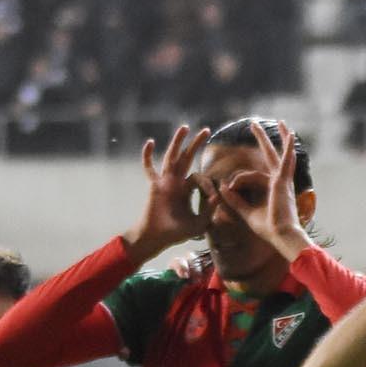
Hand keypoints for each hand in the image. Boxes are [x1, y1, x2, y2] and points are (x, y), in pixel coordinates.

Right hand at [128, 124, 207, 259]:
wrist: (156, 238)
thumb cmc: (176, 233)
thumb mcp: (199, 223)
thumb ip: (209, 210)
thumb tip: (217, 195)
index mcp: (186, 189)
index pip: (199, 176)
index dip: (208, 183)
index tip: (213, 196)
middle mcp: (176, 182)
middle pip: (187, 158)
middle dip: (196, 144)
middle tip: (207, 130)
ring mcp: (164, 181)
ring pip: (172, 157)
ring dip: (178, 142)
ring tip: (185, 127)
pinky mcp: (154, 185)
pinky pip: (149, 167)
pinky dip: (147, 155)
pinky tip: (151, 142)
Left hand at [229, 117, 312, 267]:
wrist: (282, 236)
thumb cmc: (269, 230)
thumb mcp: (247, 213)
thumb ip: (236, 201)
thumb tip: (222, 189)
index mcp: (272, 190)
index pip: (254, 175)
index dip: (238, 180)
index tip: (228, 188)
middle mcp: (280, 182)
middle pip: (270, 156)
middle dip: (262, 140)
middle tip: (254, 125)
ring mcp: (283, 181)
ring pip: (277, 154)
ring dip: (274, 137)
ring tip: (276, 121)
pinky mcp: (283, 182)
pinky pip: (286, 161)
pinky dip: (289, 148)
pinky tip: (290, 134)